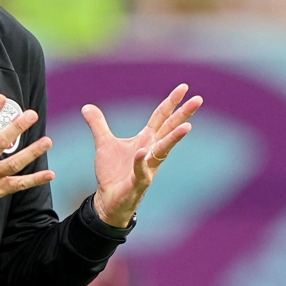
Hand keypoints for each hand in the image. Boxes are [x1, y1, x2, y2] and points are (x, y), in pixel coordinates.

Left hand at [82, 84, 201, 227]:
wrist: (108, 199)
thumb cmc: (112, 172)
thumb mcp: (103, 143)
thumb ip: (98, 125)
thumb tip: (87, 106)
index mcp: (145, 139)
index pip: (161, 117)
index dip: (171, 102)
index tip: (184, 87)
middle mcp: (151, 150)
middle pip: (169, 129)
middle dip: (184, 114)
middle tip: (198, 99)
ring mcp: (148, 167)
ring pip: (163, 150)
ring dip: (174, 138)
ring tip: (187, 127)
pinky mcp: (139, 182)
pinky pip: (142, 170)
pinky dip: (142, 161)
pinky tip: (142, 151)